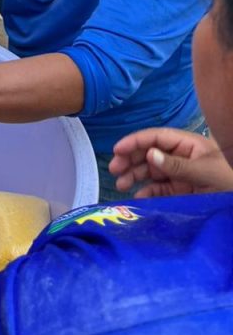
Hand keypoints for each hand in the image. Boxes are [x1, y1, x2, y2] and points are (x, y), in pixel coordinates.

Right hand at [109, 127, 232, 196]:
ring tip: (120, 185)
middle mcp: (180, 157)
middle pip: (149, 153)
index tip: (117, 150)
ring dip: (133, 176)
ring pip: (150, 172)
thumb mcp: (205, 172)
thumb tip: (150, 154)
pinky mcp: (180, 191)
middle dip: (130, 159)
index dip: (135, 141)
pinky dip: (146, 192)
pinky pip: (158, 190)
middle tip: (113, 169)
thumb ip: (177, 165)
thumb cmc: (229, 180)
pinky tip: (138, 197)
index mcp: (187, 144)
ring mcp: (180, 174)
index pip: (156, 137)